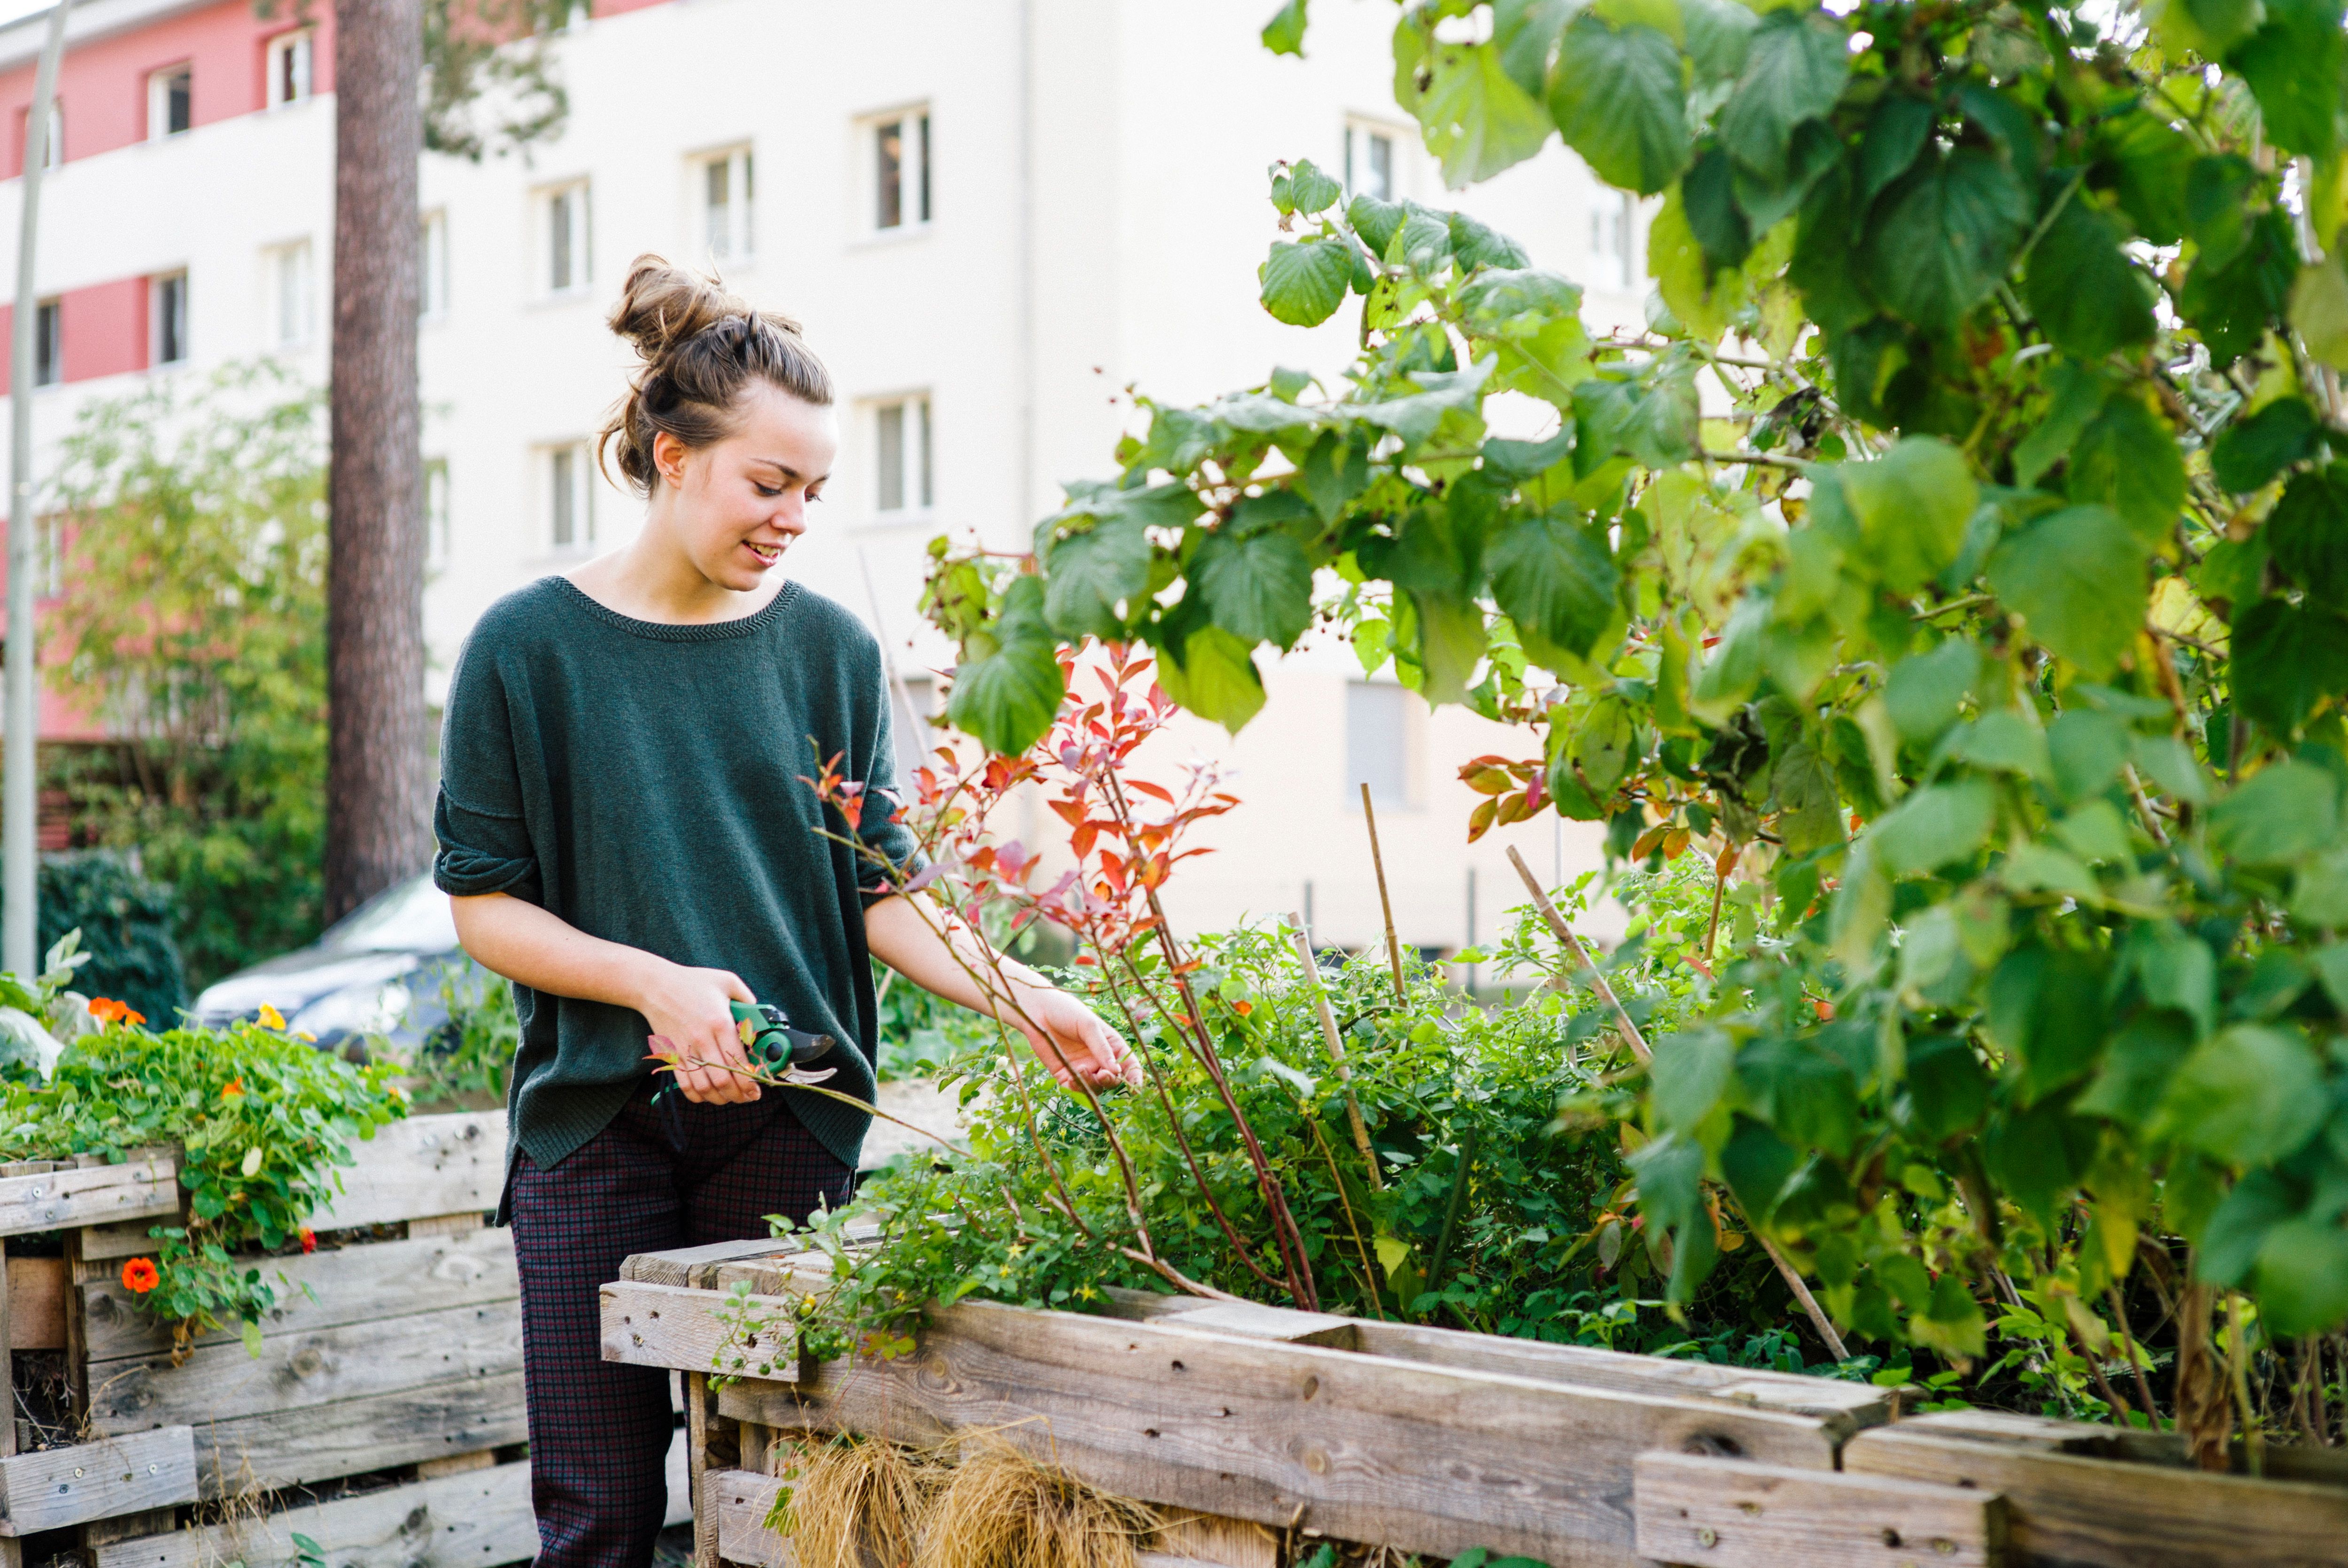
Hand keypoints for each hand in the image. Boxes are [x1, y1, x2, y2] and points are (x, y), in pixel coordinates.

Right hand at [637, 959, 758, 1104]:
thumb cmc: (693, 981)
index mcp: (720, 1022)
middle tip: (748, 1097)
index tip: (758, 1088)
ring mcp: (685, 1049)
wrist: (655, 985)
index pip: (738, 1061)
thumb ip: (747, 997)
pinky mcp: (672, 1055)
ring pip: (703, 1086)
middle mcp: (702, 1039)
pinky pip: (684, 1084)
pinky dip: (697, 1096)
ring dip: (720, 1098)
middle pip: (722, 1079)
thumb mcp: (727, 981)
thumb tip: (759, 1014)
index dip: (750, 1080)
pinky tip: (708, 1095)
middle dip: (739, 1094)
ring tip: (731, 1098)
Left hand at [1010, 987, 1141, 1092]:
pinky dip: (1077, 1087)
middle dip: (1111, 1080)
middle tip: (1102, 1074)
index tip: (1136, 1086)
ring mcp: (1084, 1068)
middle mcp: (1099, 1059)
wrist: (1037, 1011)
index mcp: (1111, 1045)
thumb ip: (1102, 1048)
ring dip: (1093, 1084)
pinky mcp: (1066, 1074)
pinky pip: (1077, 1088)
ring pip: (1096, 1087)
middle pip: (1113, 1079)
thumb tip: (1116, 1071)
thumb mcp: (1088, 1026)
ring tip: (1081, 1070)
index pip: (1129, 1064)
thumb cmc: (1066, 1011)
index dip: (1135, 1077)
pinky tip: (1072, 1077)